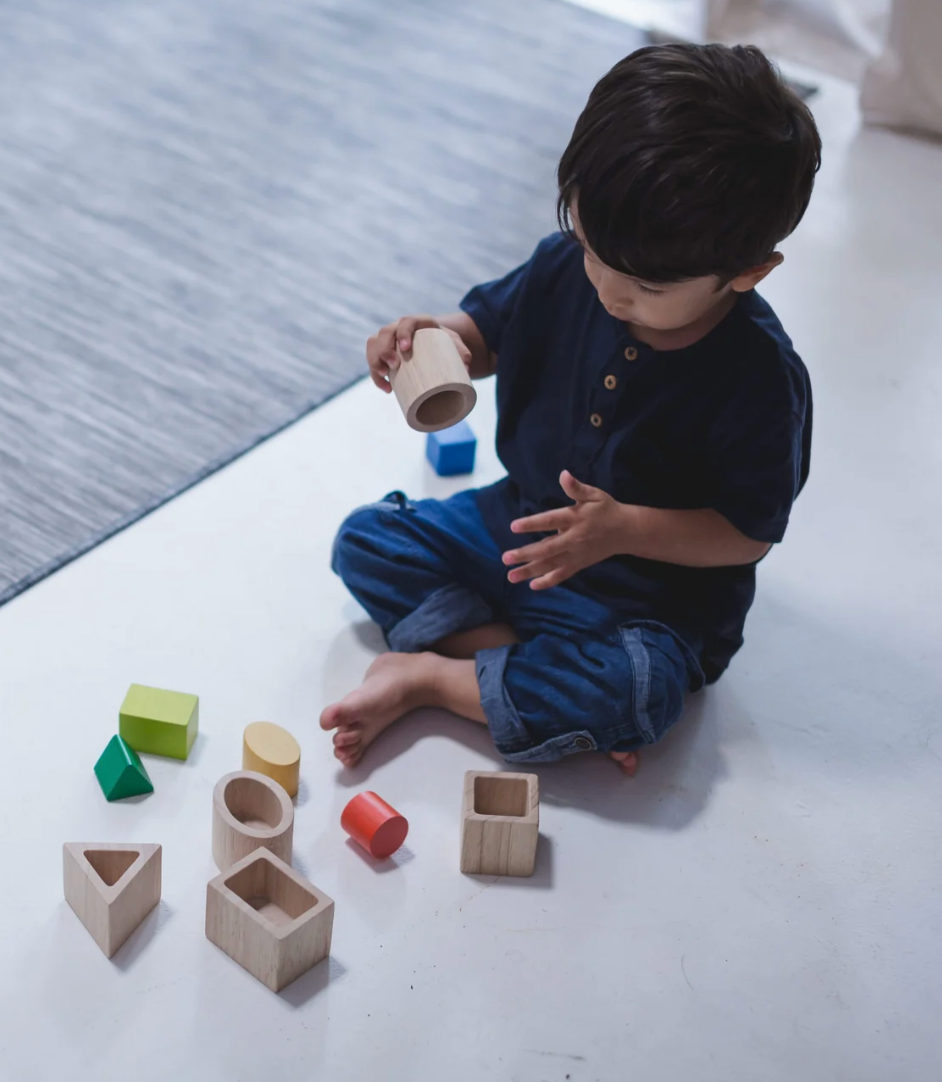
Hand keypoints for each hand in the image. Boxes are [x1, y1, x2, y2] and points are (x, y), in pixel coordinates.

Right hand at [366, 315, 472, 392]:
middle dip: (384, 349)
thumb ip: (462, 353)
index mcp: (418, 322)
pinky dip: (376, 373)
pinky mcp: (384, 351)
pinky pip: (372, 357)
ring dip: (374, 360)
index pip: (406, 322)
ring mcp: (389, 338)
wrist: (436, 345)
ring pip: (373, 343)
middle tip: (394, 365)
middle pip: (385, 333)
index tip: (405, 348)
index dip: (403, 333)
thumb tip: (467, 367)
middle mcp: (399, 327)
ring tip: (385, 377)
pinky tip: (385, 386)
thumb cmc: (446, 344)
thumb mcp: (456, 345)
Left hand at [502, 471, 626, 589]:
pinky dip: (548, 581)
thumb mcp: (594, 494)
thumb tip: (563, 474)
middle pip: (547, 548)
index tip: (513, 526)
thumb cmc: (607, 509)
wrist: (627, 531)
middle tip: (505, 557)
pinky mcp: (579, 564)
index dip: (532, 524)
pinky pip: (562, 575)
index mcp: (575, 519)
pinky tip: (532, 585)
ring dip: (530, 571)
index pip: (550, 521)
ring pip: (551, 565)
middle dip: (525, 554)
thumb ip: (576, 488)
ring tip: (511, 576)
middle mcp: (574, 539)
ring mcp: (576, 554)